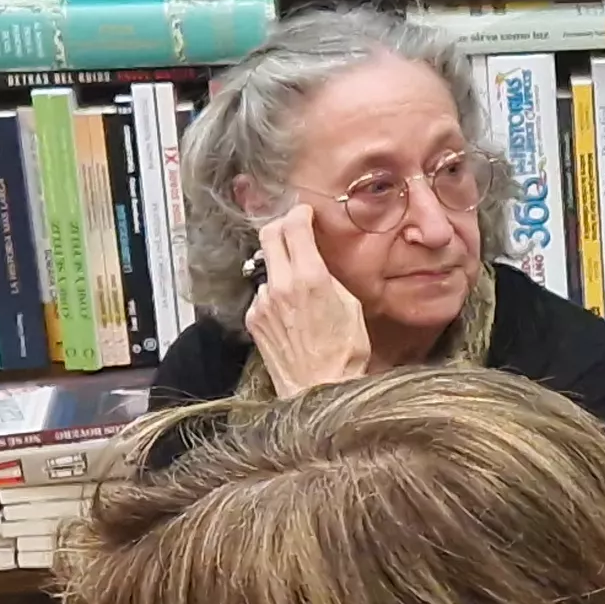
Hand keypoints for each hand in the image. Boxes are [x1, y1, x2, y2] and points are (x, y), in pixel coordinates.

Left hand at [243, 201, 372, 393]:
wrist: (318, 390)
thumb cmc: (344, 354)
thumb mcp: (351, 307)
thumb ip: (329, 279)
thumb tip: (317, 266)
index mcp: (310, 278)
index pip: (294, 226)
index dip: (299, 213)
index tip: (305, 214)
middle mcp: (281, 286)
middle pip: (268, 236)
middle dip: (281, 226)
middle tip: (293, 229)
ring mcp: (263, 303)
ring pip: (266, 268)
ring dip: (280, 267)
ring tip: (298, 287)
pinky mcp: (254, 320)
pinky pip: (262, 295)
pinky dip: (274, 296)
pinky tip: (290, 313)